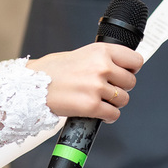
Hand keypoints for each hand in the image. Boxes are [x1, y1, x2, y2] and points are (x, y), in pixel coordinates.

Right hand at [27, 43, 142, 122]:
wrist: (31, 86)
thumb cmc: (53, 70)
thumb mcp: (82, 54)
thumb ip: (102, 59)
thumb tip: (122, 67)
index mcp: (101, 51)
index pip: (135, 60)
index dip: (131, 69)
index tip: (125, 73)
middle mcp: (101, 66)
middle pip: (131, 82)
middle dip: (121, 88)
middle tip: (106, 89)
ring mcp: (97, 87)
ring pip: (123, 100)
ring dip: (113, 103)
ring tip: (98, 100)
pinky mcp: (91, 106)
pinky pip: (113, 115)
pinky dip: (108, 117)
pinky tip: (98, 112)